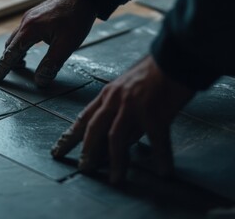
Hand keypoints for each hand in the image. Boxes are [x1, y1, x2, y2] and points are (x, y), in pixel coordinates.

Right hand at [0, 0, 96, 86]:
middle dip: (7, 61)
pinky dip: (21, 44)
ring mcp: (30, 17)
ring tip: (20, 65)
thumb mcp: (66, 45)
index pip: (11, 53)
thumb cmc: (77, 19)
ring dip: (15, 53)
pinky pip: (23, 32)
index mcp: (30, 29)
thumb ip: (51, 64)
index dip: (3, 67)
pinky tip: (29, 49)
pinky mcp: (36, 15)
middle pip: (10, 45)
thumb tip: (40, 81)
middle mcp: (26, 22)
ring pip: (16, 38)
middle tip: (5, 75)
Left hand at [51, 56, 194, 183]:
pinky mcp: (155, 112)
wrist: (174, 55)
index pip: (84, 118)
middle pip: (94, 129)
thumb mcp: (129, 88)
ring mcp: (134, 106)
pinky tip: (164, 171)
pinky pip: (157, 140)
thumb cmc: (154, 71)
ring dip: (116, 162)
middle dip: (86, 151)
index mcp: (108, 95)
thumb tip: (121, 136)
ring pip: (117, 138)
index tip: (59, 148)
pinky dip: (161, 157)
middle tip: (82, 169)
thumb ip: (121, 109)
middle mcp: (115, 100)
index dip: (70, 136)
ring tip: (115, 180)